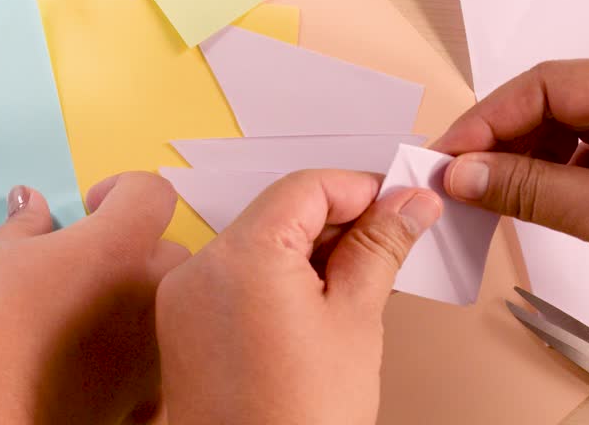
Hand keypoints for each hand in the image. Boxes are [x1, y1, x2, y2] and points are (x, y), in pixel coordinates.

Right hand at [0, 172, 188, 424]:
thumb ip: (25, 226)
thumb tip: (29, 203)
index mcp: (118, 246)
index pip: (152, 194)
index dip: (123, 190)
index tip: (92, 207)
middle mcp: (149, 292)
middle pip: (169, 251)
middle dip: (136, 249)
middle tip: (88, 263)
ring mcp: (153, 347)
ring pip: (171, 308)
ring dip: (142, 300)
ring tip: (94, 313)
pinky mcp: (145, 394)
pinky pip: (158, 361)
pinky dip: (138, 356)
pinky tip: (99, 361)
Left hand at [155, 170, 441, 424]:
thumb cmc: (301, 419)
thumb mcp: (355, 320)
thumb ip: (379, 248)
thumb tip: (407, 205)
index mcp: (243, 255)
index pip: (306, 187)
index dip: (360, 189)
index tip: (400, 204)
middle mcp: (202, 266)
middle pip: (278, 212)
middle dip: (337, 222)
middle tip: (392, 241)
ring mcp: (184, 295)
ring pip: (255, 244)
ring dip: (307, 251)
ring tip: (359, 281)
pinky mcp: (181, 323)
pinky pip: (232, 278)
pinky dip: (273, 278)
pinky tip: (315, 305)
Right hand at [432, 60, 588, 340]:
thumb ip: (527, 188)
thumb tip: (464, 175)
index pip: (549, 85)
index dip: (489, 118)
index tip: (449, 152)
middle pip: (557, 104)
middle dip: (502, 139)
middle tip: (456, 173)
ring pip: (570, 132)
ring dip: (524, 160)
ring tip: (485, 191)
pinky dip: (553, 178)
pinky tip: (525, 198)